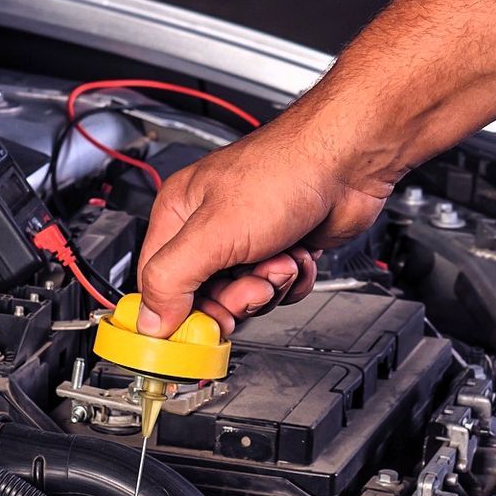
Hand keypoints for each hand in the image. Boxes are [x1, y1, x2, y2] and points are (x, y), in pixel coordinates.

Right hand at [136, 121, 391, 335]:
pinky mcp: (283, 250)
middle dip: (236, 298)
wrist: (346, 163)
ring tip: (281, 259)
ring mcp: (249, 241)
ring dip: (270, 286)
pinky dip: (294, 281)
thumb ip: (173, 278)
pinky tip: (299, 255)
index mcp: (179, 216)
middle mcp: (211, 229)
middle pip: (206, 297)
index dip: (175, 312)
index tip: (194, 332)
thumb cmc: (283, 172)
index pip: (158, 283)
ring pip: (247, 296)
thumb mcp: (213, 232)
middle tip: (253, 284)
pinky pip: (279, 289)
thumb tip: (149, 320)